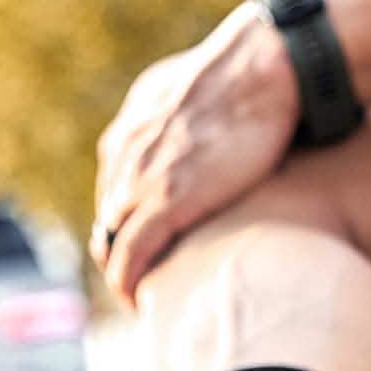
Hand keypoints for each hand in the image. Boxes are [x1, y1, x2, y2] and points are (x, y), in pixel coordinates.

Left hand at [92, 3, 300, 303]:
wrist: (262, 68)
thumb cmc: (252, 74)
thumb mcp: (203, 89)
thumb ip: (192, 114)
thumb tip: (214, 124)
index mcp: (133, 127)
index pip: (117, 188)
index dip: (128, 220)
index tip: (147, 245)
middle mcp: (125, 153)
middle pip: (108, 217)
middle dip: (119, 250)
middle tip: (144, 280)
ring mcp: (141, 179)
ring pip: (111, 239)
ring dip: (121, 272)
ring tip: (141, 298)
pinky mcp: (163, 203)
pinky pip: (132, 255)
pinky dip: (128, 282)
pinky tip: (137, 303)